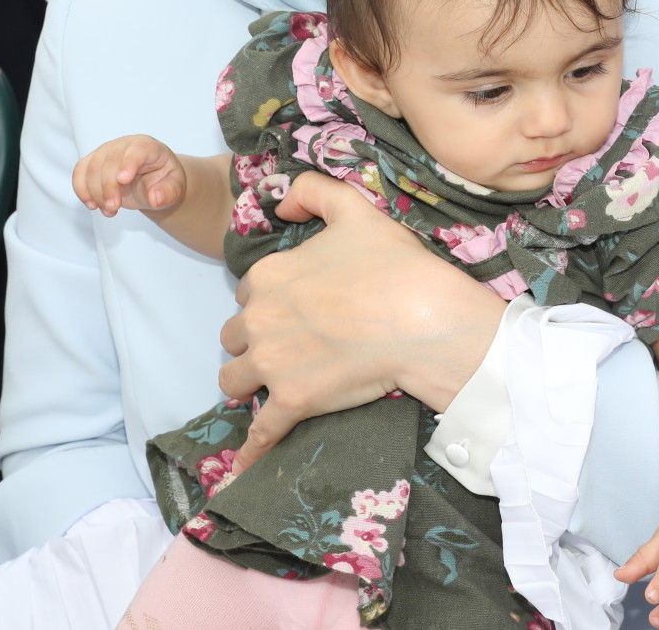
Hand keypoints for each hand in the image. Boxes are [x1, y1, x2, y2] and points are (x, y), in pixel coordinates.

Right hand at [72, 135, 186, 217]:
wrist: (152, 181)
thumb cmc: (164, 180)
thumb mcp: (175, 187)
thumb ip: (169, 192)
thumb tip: (156, 198)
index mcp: (148, 147)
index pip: (137, 150)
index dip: (129, 163)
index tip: (123, 180)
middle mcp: (125, 145)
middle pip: (110, 160)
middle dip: (108, 186)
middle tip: (114, 208)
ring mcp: (106, 151)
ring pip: (91, 167)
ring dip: (95, 192)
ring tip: (109, 211)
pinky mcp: (93, 162)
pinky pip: (80, 172)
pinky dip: (82, 190)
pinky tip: (92, 205)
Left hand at [216, 172, 503, 472]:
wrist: (423, 319)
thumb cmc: (394, 265)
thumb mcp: (355, 209)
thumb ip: (313, 191)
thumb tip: (281, 200)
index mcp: (269, 274)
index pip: (249, 292)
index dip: (270, 301)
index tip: (295, 310)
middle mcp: (260, 318)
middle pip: (235, 336)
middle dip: (255, 342)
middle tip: (288, 348)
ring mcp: (272, 363)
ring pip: (235, 379)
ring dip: (249, 383)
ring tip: (271, 388)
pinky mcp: (291, 401)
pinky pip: (259, 433)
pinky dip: (250, 451)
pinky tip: (243, 469)